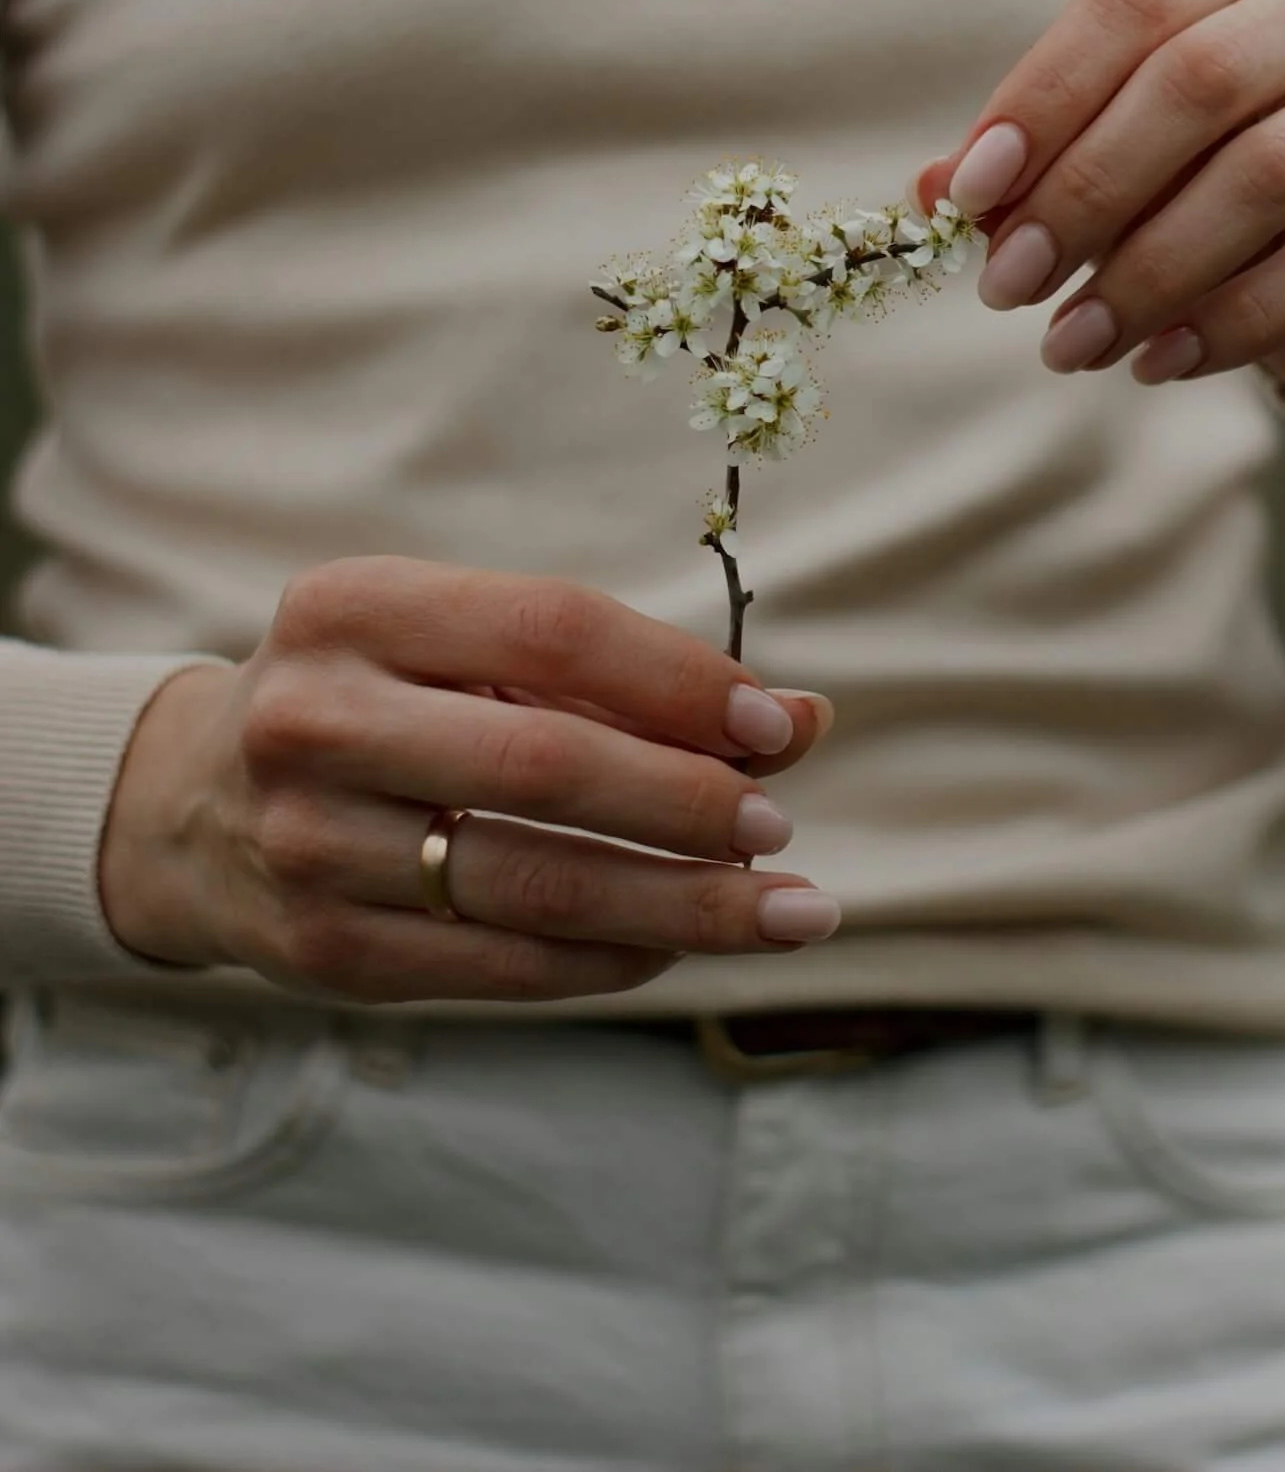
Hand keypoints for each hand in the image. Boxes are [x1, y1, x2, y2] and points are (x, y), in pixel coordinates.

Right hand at [98, 557, 837, 1004]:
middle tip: (779, 826)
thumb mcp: (464, 648)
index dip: (678, 679)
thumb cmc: (381, 703)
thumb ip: (619, 675)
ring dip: (682, 903)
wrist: (195, 807)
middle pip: (544, 764)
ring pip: (534, 885)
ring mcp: (309, 843)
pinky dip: (614, 959)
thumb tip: (800, 722)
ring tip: (788, 910)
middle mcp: (315, 718)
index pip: (552, 629)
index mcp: (355, 605)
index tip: (774, 723)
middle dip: (686, 802)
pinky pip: (503, 966)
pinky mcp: (323, 951)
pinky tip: (682, 943)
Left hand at [915, 0, 1284, 411]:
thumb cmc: (1203, 183)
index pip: (1125, 6)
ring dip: (1149, 272)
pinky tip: (1160, 362)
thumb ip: (1027, 165)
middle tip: (1007, 286)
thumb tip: (925, 194)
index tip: (966, 197)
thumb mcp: (1111, 160)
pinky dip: (1235, 319)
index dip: (1037, 101)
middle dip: (1083, 195)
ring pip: (1264, 173)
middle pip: (1192, 84)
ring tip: (1071, 343)